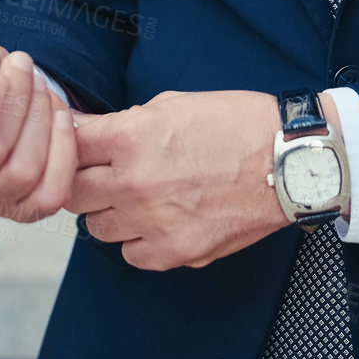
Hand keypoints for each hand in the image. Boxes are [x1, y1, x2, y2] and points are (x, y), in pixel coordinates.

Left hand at [66, 89, 291, 269]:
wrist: (288, 161)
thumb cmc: (236, 124)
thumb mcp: (174, 103)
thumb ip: (125, 122)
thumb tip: (86, 131)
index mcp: (132, 137)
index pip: (71, 146)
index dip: (73, 143)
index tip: (81, 146)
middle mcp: (135, 182)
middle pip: (73, 193)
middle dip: (84, 181)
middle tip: (104, 174)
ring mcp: (154, 222)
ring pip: (97, 229)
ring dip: (110, 212)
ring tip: (139, 197)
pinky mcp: (175, 252)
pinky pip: (132, 255)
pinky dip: (139, 240)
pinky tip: (159, 221)